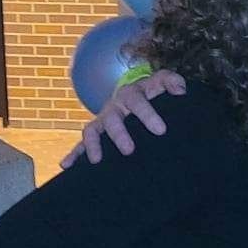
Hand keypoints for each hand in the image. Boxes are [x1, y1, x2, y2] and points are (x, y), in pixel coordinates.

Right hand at [62, 70, 185, 168]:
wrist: (131, 94)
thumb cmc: (150, 92)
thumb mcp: (159, 82)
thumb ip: (171, 81)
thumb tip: (181, 89)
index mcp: (131, 94)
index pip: (138, 102)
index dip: (148, 115)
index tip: (161, 130)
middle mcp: (114, 107)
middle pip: (113, 119)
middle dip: (119, 134)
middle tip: (129, 150)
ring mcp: (102, 120)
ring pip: (93, 131)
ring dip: (92, 145)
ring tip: (96, 161)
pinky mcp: (95, 133)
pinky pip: (81, 144)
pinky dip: (73, 154)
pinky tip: (65, 165)